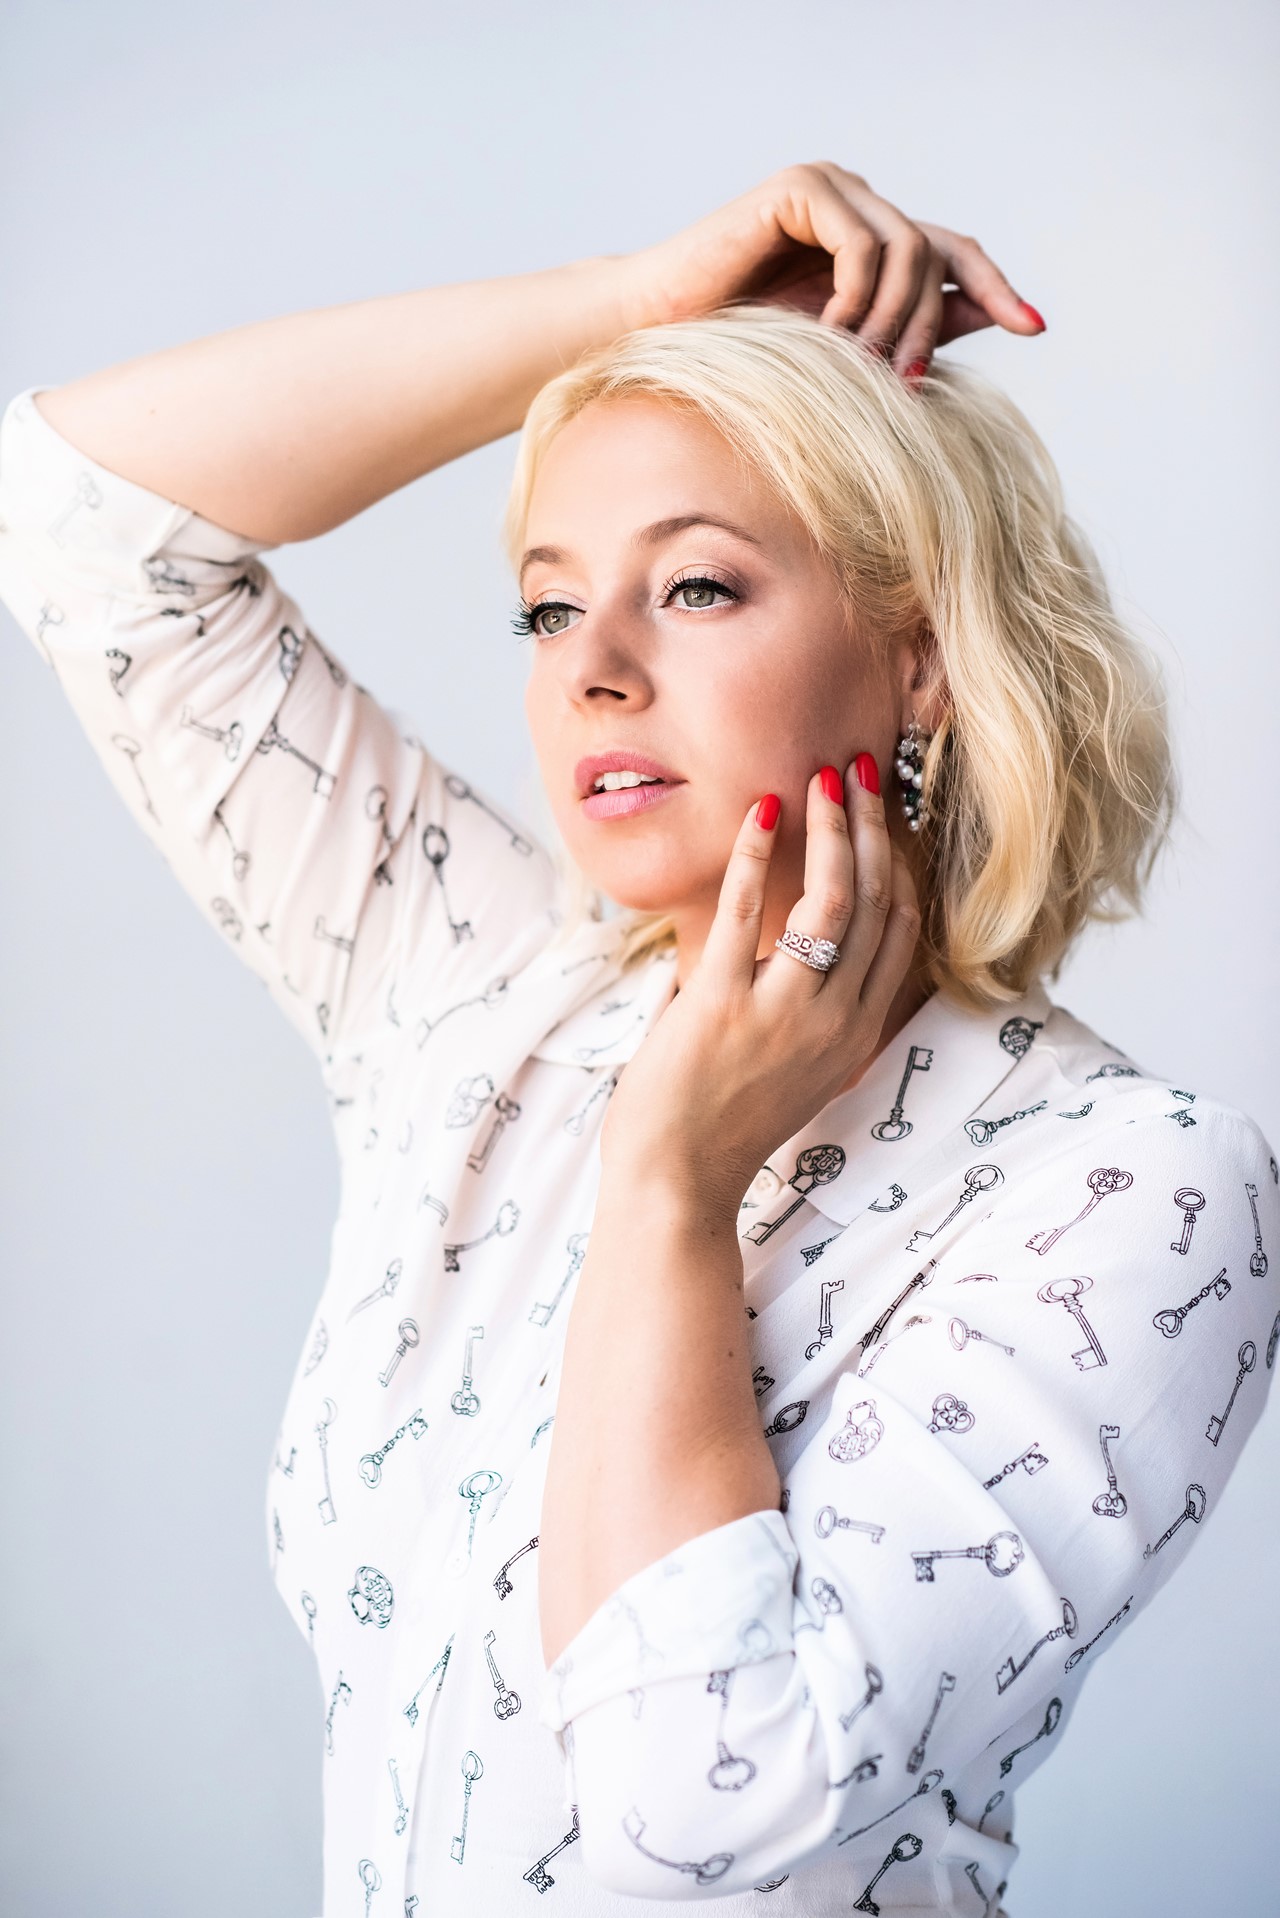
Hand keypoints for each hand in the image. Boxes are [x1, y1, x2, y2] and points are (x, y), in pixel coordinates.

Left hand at [598, 759, 920, 1222]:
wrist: (676, 1182)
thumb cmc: (722, 1125)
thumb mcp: (796, 1072)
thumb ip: (810, 1014)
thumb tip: (795, 947)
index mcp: (855, 1035)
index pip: (902, 933)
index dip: (899, 864)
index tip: (885, 816)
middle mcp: (834, 1021)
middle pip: (877, 903)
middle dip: (873, 828)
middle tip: (857, 773)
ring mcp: (783, 1013)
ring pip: (833, 899)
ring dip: (833, 830)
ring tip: (821, 780)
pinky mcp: (723, 1004)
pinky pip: (745, 911)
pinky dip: (754, 853)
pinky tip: (760, 812)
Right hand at [618, 160, 1042, 376]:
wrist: (659, 335)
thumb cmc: (738, 350)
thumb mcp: (840, 349)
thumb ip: (904, 327)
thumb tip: (985, 317)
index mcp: (868, 237)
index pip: (951, 252)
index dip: (994, 288)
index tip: (1033, 327)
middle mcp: (855, 202)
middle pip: (936, 254)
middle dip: (932, 325)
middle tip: (908, 381)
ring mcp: (829, 188)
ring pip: (908, 249)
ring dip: (895, 318)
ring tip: (862, 366)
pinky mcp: (801, 188)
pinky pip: (863, 244)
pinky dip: (857, 298)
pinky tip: (829, 334)